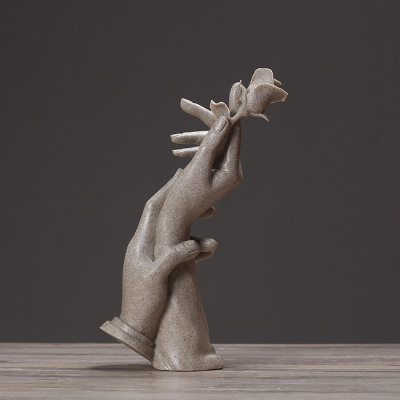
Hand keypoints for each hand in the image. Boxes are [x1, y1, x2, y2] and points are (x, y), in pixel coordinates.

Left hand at [101, 171, 216, 360]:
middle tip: (205, 201)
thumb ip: (173, 258)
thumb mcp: (156, 279)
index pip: (153, 208)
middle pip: (168, 218)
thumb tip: (194, 244)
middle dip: (186, 208)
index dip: (167, 191)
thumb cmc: (141, 303)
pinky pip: (181, 252)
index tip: (180, 177)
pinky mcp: (164, 267)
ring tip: (214, 241)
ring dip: (196, 235)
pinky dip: (195, 250)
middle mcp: (148, 245)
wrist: (137, 326)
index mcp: (141, 242)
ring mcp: (156, 256)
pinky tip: (208, 252)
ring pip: (179, 237)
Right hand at [155, 114, 242, 246]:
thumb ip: (211, 142)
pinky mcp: (214, 172)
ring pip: (211, 144)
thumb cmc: (184, 197)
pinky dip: (193, 150)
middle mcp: (232, 170)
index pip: (234, 134)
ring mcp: (223, 171)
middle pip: (222, 136)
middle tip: (184, 103)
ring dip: (193, 139)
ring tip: (174, 138)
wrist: (175, 219)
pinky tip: (177, 150)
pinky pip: (206, 154)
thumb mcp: (197, 167)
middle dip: (203, 122)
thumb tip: (224, 119)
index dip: (226, 113)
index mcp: (233, 171)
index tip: (222, 94)